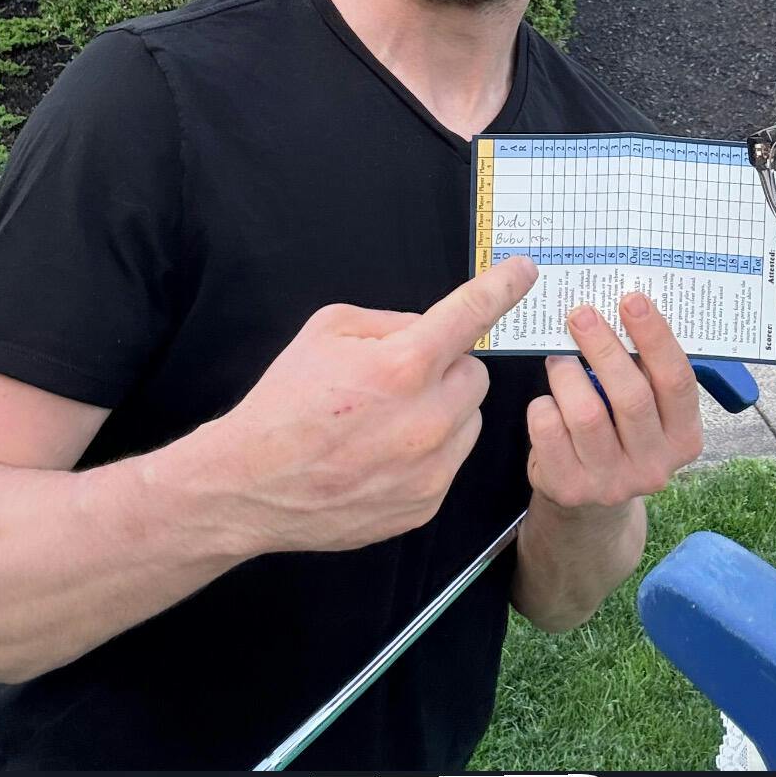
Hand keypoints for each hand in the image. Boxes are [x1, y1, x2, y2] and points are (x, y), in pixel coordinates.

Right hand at [205, 255, 537, 556]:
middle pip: (475, 373)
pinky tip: (382, 455)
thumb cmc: (284, 402)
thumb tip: (429, 328)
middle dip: (446, 368)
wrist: (250, 484)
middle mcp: (426, 418)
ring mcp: (430, 467)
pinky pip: (451, 461)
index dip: (502, 287)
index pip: (470, 314)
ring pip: (468, 419)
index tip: (525, 272)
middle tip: (400, 379)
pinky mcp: (426, 504)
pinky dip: (428, 451)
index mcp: (402, 365)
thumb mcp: (327, 330)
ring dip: (442, 411)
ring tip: (386, 422)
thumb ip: (390, 322)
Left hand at [525, 292, 703, 512]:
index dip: (655, 337)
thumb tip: (622, 306)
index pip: (677, 381)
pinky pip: (550, 432)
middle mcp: (654, 465)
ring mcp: (612, 483)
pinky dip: (544, 406)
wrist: (589, 495)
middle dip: (604, 347)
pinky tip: (548, 400)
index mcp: (683, 437)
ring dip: (567, 374)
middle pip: (631, 397)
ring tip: (558, 356)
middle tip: (582, 313)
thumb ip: (644, 370)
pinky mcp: (571, 488)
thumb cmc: (620, 431)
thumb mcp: (647, 409)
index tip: (631, 299)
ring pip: (586, 414)